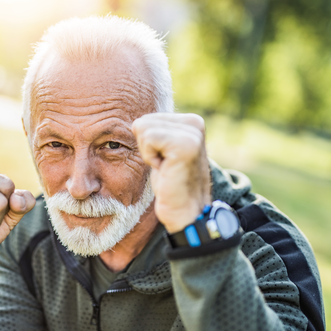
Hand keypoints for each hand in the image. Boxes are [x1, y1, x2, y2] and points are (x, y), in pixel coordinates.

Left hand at [132, 113, 211, 232]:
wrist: (185, 211)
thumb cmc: (170, 184)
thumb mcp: (163, 150)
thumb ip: (157, 131)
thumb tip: (136, 121)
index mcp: (190, 122)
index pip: (146, 119)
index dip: (148, 145)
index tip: (165, 161)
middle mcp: (194, 122)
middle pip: (142, 122)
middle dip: (147, 148)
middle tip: (165, 166)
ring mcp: (191, 132)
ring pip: (143, 128)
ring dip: (148, 154)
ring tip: (166, 168)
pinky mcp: (185, 144)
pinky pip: (148, 139)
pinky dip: (150, 158)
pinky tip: (165, 170)